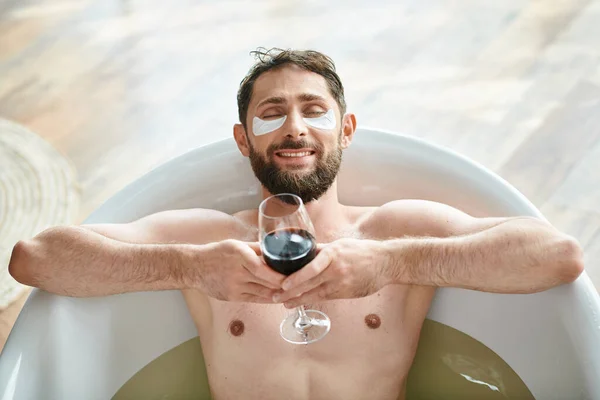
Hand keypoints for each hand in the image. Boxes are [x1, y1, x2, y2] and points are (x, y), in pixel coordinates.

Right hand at [194, 239, 285, 302]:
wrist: (194, 267)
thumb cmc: (217, 253)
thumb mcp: (236, 244)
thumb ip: (257, 248)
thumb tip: (277, 250)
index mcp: (239, 255)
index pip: (263, 268)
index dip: (279, 276)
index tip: (294, 276)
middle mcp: (236, 272)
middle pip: (265, 282)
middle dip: (284, 286)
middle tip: (300, 286)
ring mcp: (234, 287)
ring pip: (262, 293)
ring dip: (278, 294)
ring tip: (293, 293)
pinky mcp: (232, 297)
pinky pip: (254, 300)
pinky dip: (267, 299)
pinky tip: (278, 298)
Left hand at [274, 238, 389, 307]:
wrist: (386, 262)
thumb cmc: (361, 251)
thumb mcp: (340, 245)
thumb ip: (321, 250)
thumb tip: (302, 253)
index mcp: (333, 254)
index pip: (311, 268)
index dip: (296, 278)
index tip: (283, 284)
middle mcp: (337, 270)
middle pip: (310, 284)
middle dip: (291, 292)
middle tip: (276, 297)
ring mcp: (342, 284)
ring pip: (317, 294)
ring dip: (299, 300)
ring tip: (285, 304)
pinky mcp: (347, 294)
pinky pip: (327, 298)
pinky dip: (314, 300)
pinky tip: (303, 302)